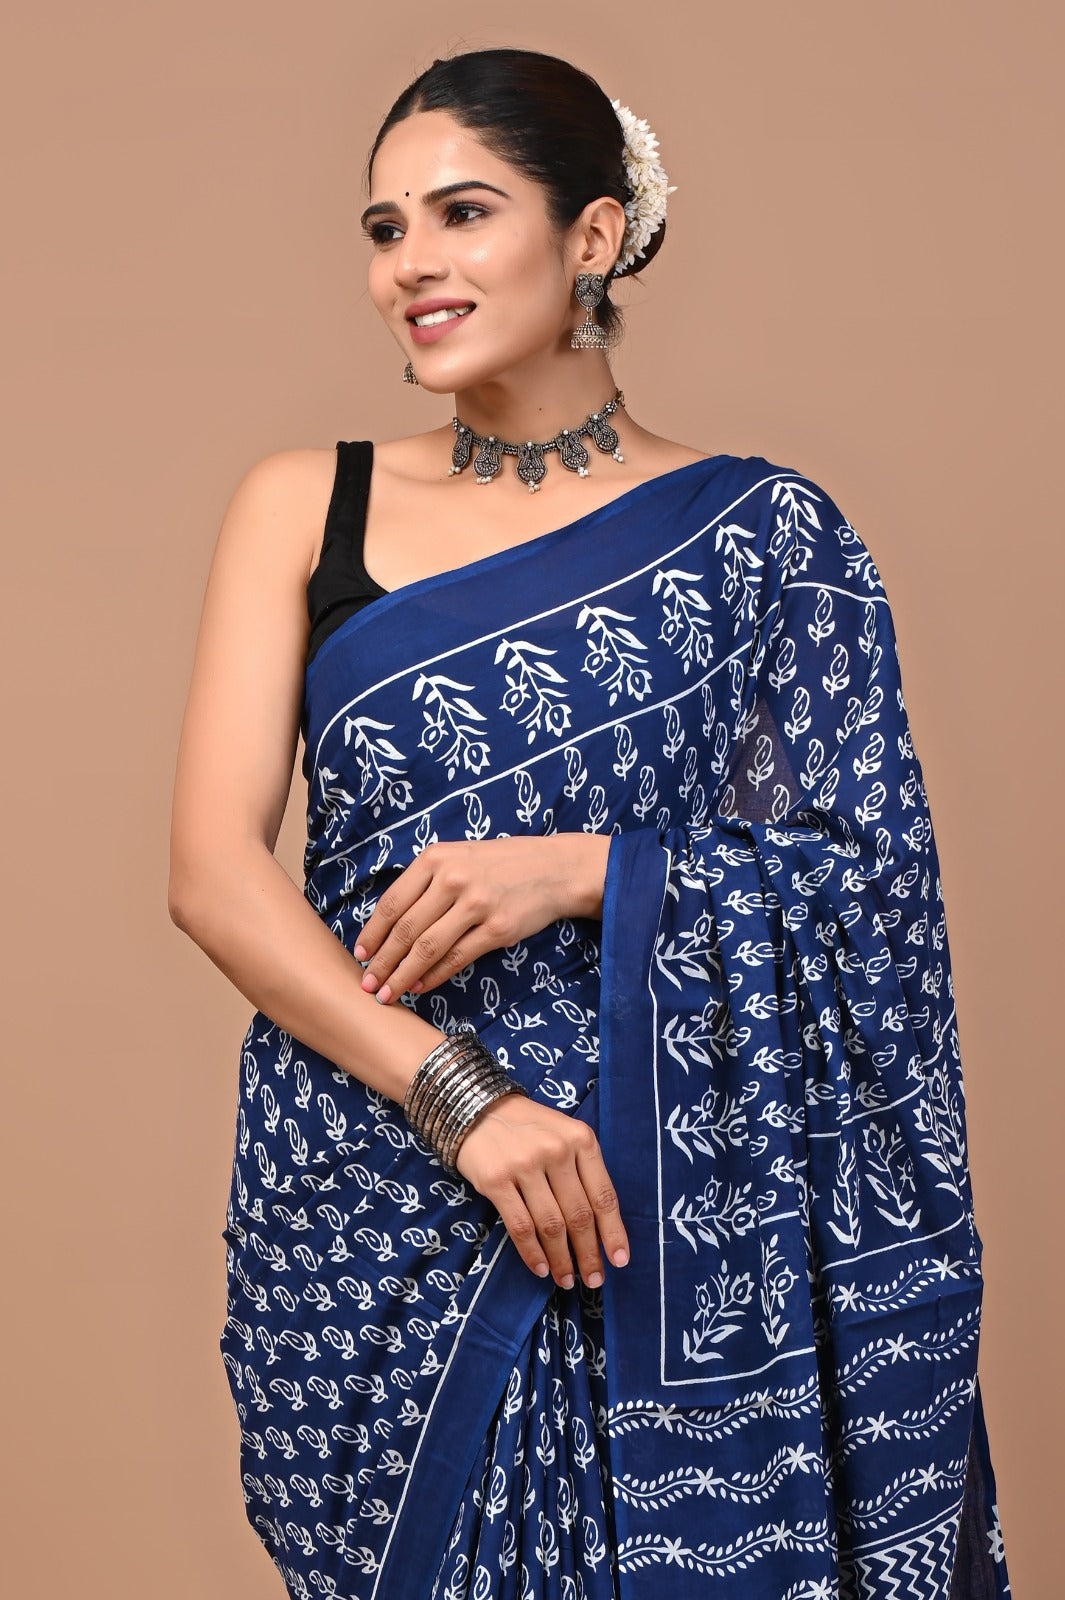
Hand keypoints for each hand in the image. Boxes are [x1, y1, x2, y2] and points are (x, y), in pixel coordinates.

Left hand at [355, 835, 608, 1002]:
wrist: (555, 869)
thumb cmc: (500, 865)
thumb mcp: (458, 857)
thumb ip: (426, 882)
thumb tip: (389, 925)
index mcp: (436, 858)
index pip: (392, 902)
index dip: (372, 933)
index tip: (361, 955)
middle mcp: (453, 879)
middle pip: (405, 930)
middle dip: (382, 962)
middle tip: (368, 984)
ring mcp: (476, 904)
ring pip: (427, 948)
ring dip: (403, 975)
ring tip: (388, 993)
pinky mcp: (498, 929)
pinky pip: (456, 958)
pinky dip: (435, 976)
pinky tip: (421, 986)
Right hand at [454, 1092, 629, 1288]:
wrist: (476, 1108)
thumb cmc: (528, 1128)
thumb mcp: (564, 1135)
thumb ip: (582, 1171)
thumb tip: (600, 1228)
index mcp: (581, 1139)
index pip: (604, 1195)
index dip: (614, 1232)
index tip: (620, 1260)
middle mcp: (556, 1151)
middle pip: (579, 1215)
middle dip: (589, 1254)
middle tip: (594, 1279)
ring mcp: (525, 1165)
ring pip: (551, 1225)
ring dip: (562, 1260)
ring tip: (567, 1279)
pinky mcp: (496, 1180)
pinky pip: (521, 1226)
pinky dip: (532, 1253)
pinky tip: (540, 1268)